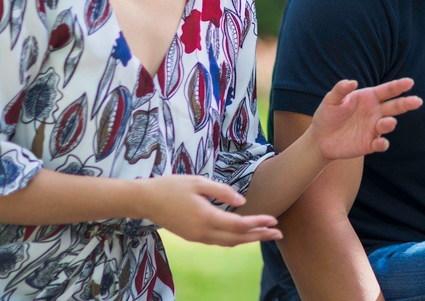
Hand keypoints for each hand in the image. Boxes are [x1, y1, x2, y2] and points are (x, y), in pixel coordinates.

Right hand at [137, 175, 280, 246]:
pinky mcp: (193, 237)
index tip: (274, 220)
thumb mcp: (198, 182)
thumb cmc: (172, 186)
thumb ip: (222, 191)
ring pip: (228, 242)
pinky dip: (235, 240)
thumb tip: (242, 203)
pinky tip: (244, 235)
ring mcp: (197, 237)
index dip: (258, 223)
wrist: (145, 200)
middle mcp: (203, 232)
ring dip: (249, 240)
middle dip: (260, 236)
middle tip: (279, 234)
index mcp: (206, 217)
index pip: (239, 224)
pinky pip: (219, 241)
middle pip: (237, 238)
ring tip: (267, 236)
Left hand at [309, 78, 421, 159]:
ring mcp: (373, 128)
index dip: (398, 86)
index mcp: (369, 97)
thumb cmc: (327, 114)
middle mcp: (375, 112)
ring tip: (389, 122)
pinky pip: (379, 144)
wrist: (320, 138)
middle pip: (394, 107)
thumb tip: (353, 82)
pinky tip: (381, 142)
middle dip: (406, 104)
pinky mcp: (369, 144)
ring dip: (390, 123)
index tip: (409, 82)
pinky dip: (382, 144)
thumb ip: (340, 90)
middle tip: (417, 101)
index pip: (387, 91)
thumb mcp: (331, 100)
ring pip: (387, 124)